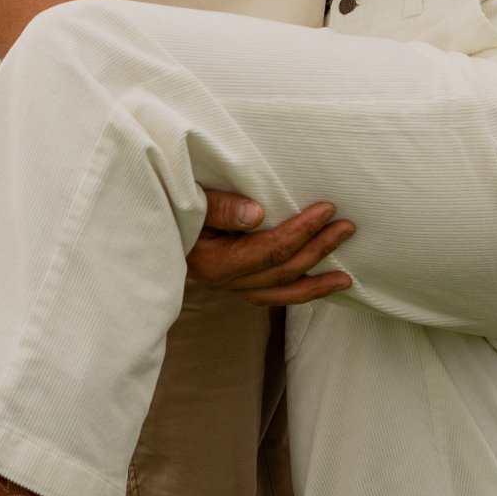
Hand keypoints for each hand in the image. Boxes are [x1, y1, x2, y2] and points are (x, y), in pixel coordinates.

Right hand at [186, 189, 355, 308]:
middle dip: (318, 249)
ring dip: (316, 285)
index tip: (327, 209)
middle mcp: (225, 281)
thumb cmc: (170, 206)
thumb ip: (221, 208)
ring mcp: (231, 288)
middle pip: (282, 271)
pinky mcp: (236, 286)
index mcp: (215, 261)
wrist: (150, 227)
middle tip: (346, 228)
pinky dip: (298, 291)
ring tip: (346, 279)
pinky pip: (273, 295)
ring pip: (281, 293)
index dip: (302, 230)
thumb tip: (259, 214)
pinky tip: (318, 286)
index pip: (270, 248)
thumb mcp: (191, 200)